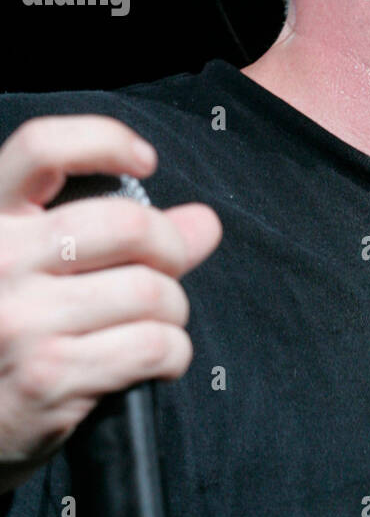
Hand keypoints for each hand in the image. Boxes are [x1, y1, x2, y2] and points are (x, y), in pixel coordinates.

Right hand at [0, 115, 221, 494]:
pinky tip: (157, 363)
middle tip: (168, 271)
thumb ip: (116, 239)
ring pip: (151, 292)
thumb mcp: (37, 273)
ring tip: (156, 326)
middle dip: (171, 249)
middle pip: (127, 224)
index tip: (145, 162)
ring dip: (173, 312)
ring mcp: (19, 320)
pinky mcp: (47, 376)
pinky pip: (154, 346)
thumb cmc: (9, 341)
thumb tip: (204, 221)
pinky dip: (174, 355)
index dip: (105, 140)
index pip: (43, 146)